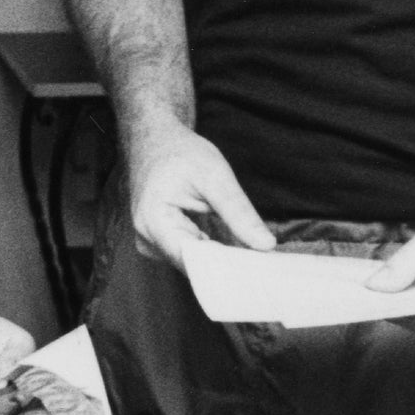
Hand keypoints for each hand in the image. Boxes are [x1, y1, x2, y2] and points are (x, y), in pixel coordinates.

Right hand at [127, 124, 272, 270]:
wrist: (155, 141)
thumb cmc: (180, 153)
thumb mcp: (215, 175)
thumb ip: (239, 212)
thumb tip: (266, 246)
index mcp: (154, 222)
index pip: (194, 262)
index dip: (228, 270)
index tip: (259, 273)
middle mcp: (147, 239)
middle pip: (194, 265)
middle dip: (228, 264)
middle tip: (264, 263)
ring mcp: (151, 243)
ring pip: (194, 263)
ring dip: (221, 259)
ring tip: (251, 254)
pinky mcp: (160, 243)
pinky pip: (191, 255)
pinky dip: (212, 251)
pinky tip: (232, 247)